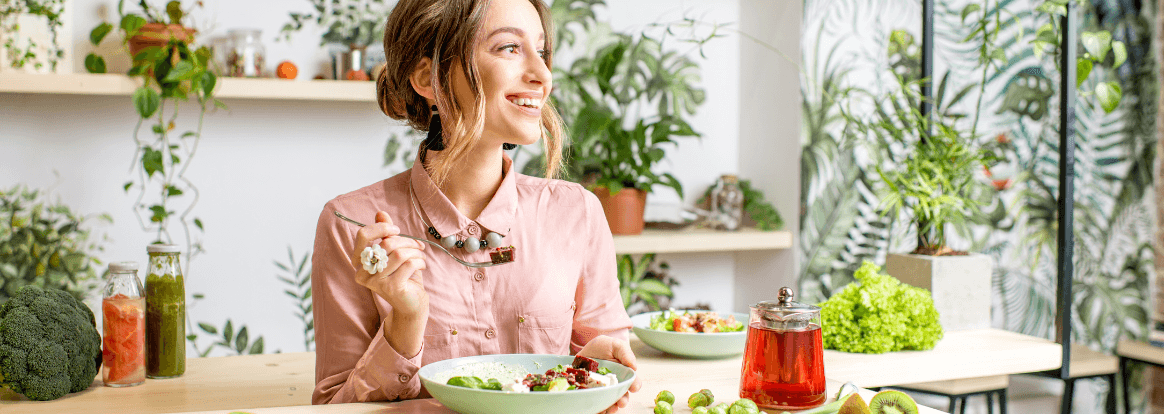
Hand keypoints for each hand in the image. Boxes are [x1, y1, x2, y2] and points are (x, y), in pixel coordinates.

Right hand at [349, 211, 429, 356]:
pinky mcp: (392, 288)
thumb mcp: (393, 252)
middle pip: (385, 244)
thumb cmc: (402, 275)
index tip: (396, 230)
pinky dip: (420, 261)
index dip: (381, 228)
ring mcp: (376, 282)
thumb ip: (385, 233)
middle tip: (418, 245)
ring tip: (421, 256)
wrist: (411, 303)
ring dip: (415, 252)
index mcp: (359, 262)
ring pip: (399, 253)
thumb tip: (380, 213)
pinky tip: (422, 266)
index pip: (363, 236)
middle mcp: (363, 273)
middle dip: (407, 241)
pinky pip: (409, 264)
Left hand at [578, 335, 642, 413]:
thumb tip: (634, 366)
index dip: (635, 385)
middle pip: (623, 395)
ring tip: (610, 409)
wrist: (584, 350)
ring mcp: (604, 390)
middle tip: (621, 402)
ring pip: (611, 402)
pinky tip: (598, 410)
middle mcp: (616, 384)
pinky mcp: (592, 393)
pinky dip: (598, 409)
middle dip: (623, 400)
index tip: (634, 387)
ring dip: (612, 407)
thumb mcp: (615, 345)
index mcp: (625, 374)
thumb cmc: (603, 347)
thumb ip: (625, 353)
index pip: (633, 382)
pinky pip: (597, 404)